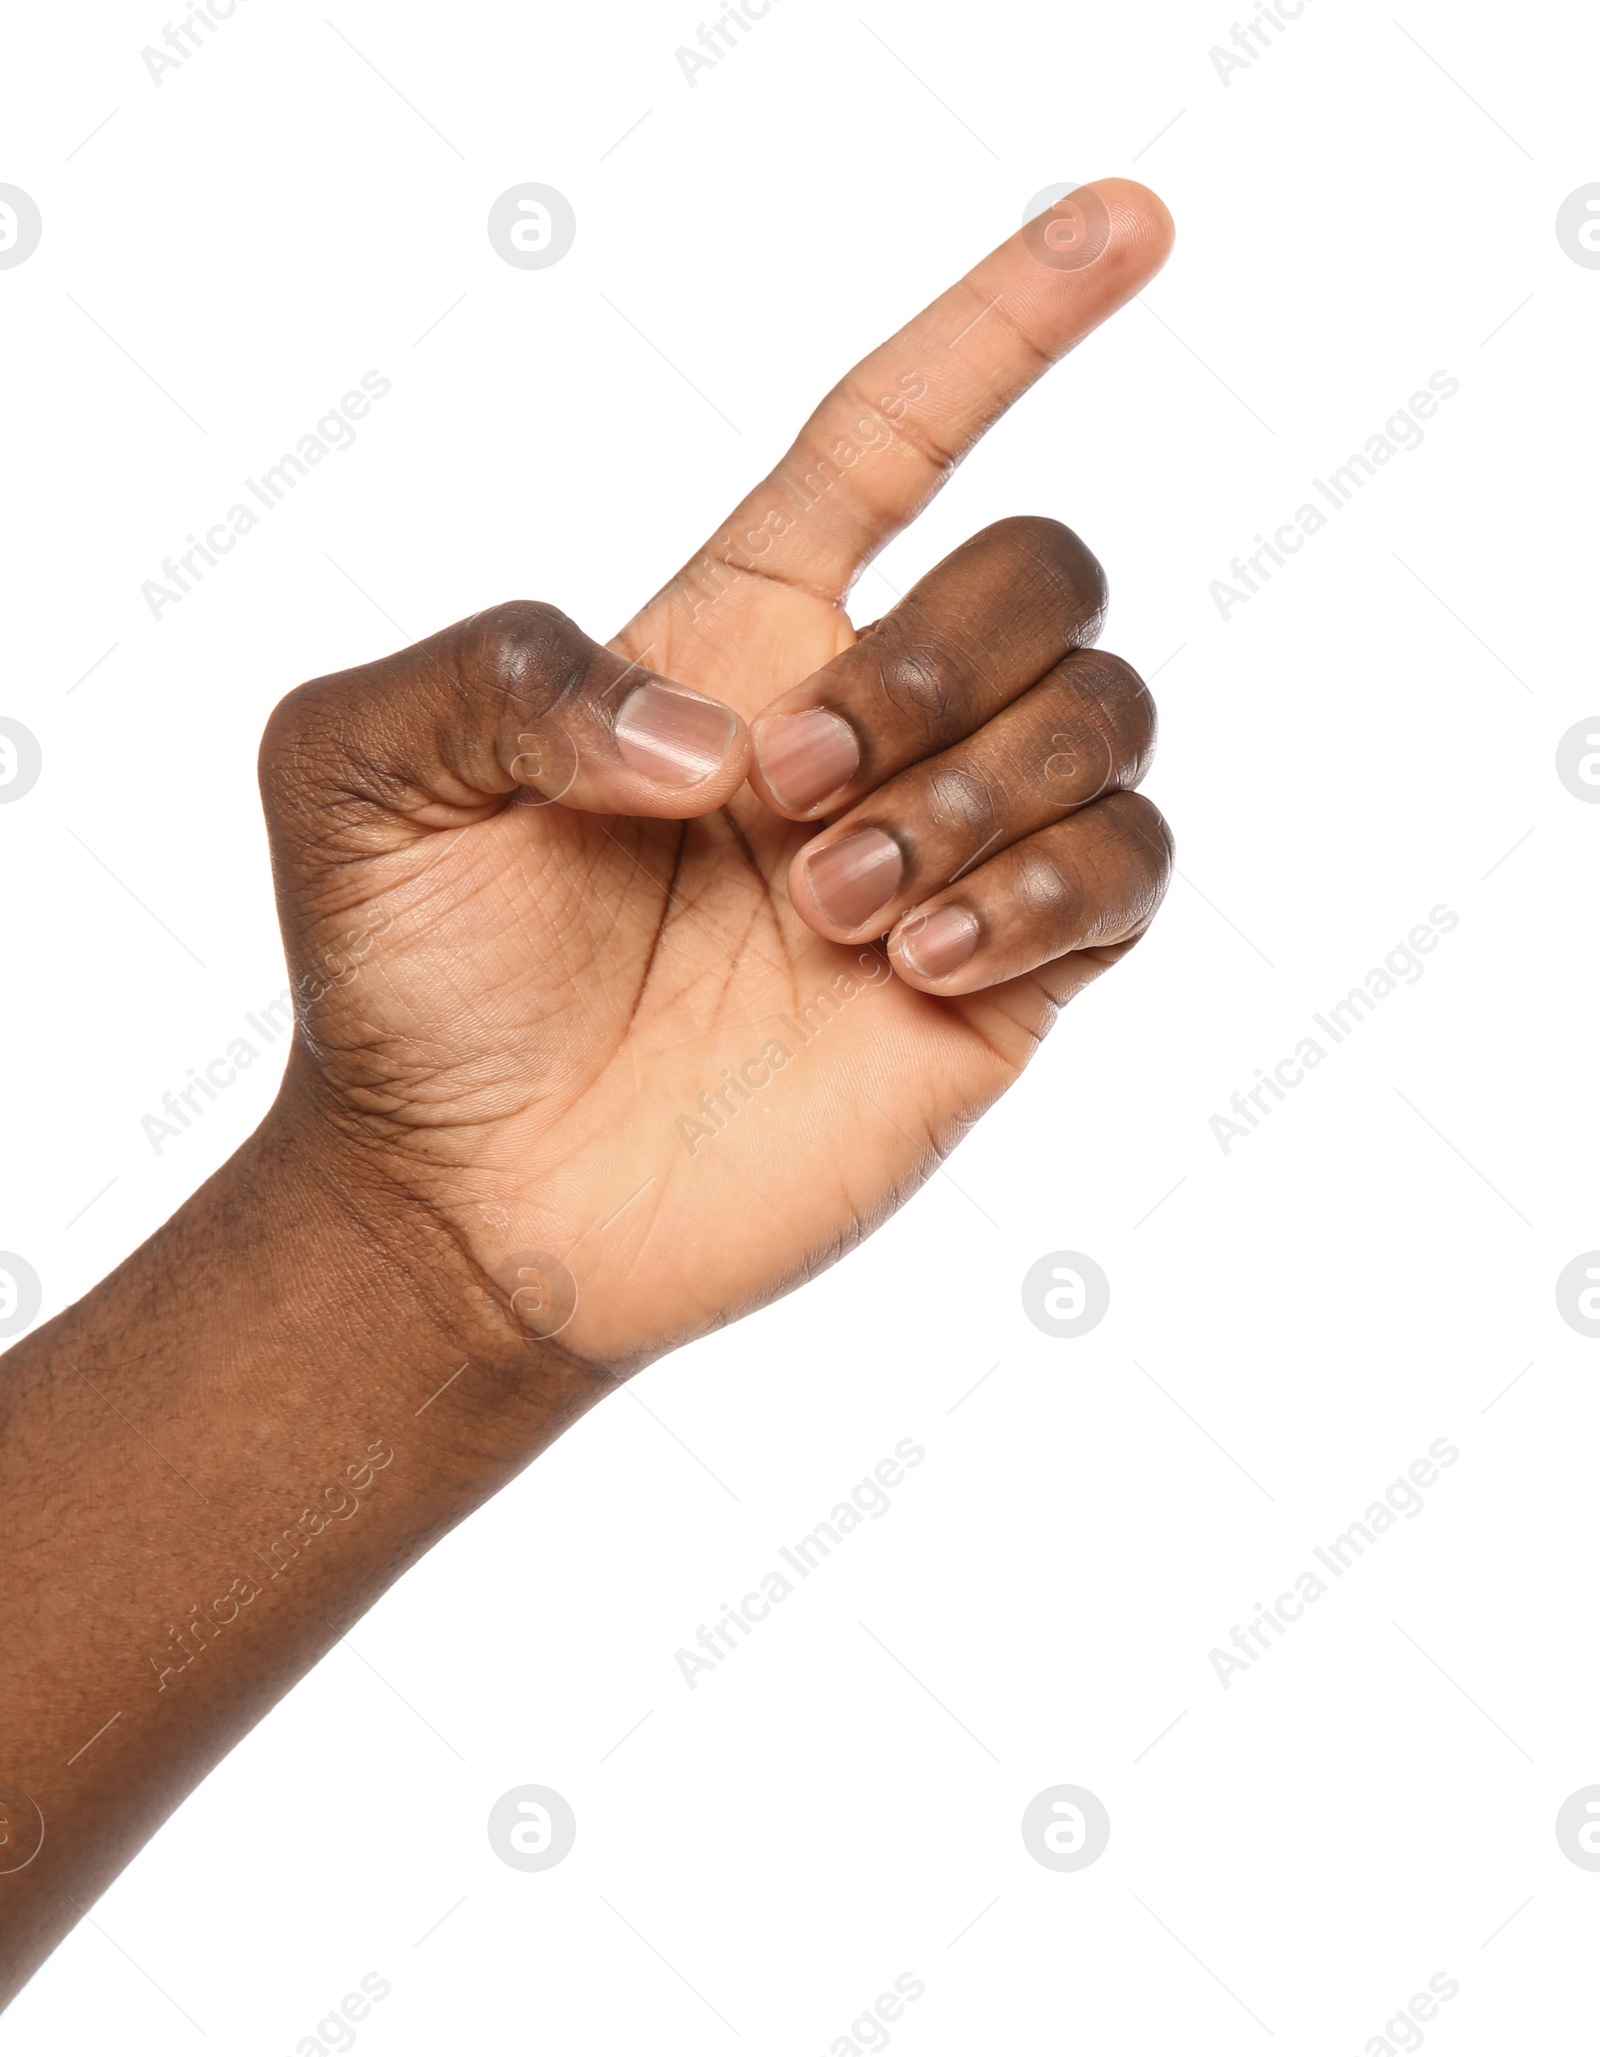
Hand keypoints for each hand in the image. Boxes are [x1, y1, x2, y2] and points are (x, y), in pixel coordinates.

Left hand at [259, 179, 1175, 1373]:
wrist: (470, 1200)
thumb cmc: (410, 978)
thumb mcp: (360, 768)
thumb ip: (505, 670)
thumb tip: (727, 737)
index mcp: (739, 636)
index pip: (901, 435)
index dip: (1010, 321)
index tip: (1131, 223)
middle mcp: (867, 727)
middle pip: (1041, 574)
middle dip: (938, 661)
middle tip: (783, 794)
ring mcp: (944, 853)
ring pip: (1106, 715)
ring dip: (978, 791)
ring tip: (826, 904)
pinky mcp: (999, 982)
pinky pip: (1129, 869)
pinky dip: (1043, 888)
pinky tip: (906, 960)